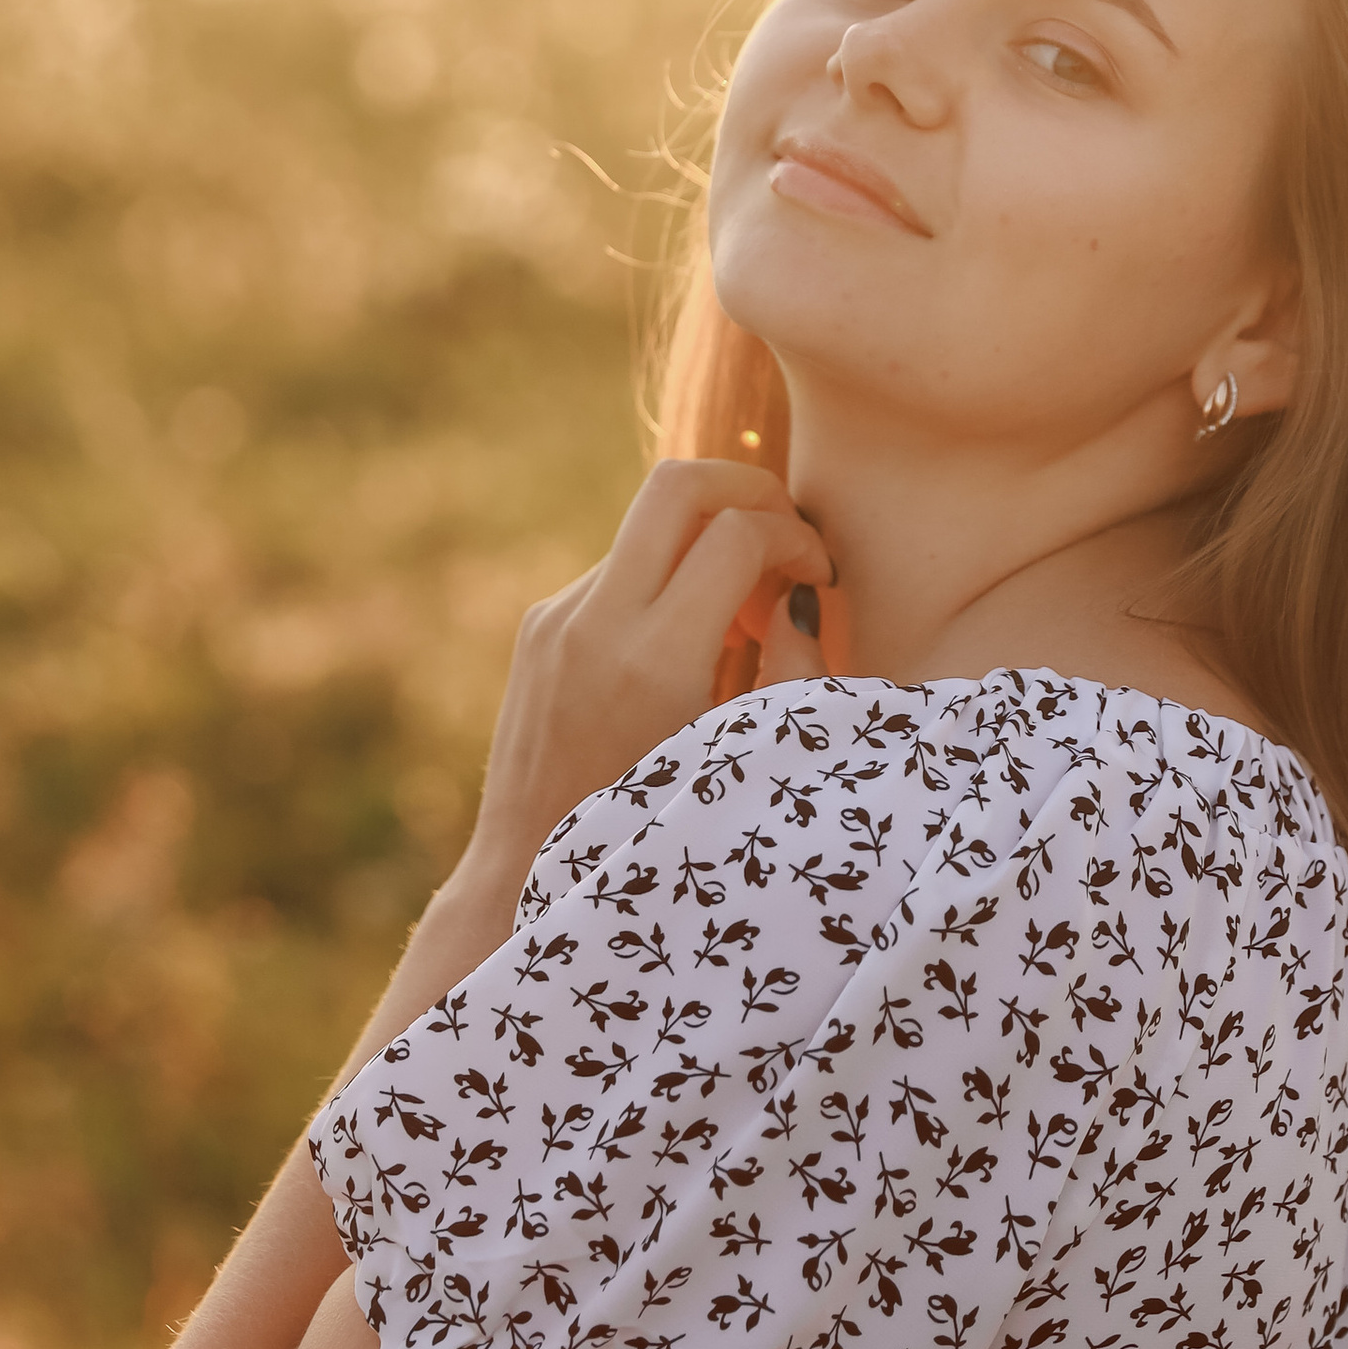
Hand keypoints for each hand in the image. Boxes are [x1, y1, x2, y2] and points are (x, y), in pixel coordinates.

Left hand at [467, 460, 834, 894]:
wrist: (527, 865)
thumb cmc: (652, 830)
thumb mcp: (740, 754)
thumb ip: (786, 668)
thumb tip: (800, 592)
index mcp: (653, 659)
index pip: (739, 533)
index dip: (797, 538)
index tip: (820, 577)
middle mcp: (595, 621)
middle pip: (680, 483)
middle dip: (750, 490)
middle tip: (787, 539)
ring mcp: (558, 615)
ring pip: (650, 526)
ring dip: (709, 542)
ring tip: (743, 618)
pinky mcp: (539, 623)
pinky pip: (619, 570)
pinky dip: (669, 582)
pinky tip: (690, 646)